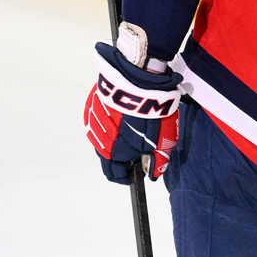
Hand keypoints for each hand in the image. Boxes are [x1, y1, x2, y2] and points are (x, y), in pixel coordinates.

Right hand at [84, 39, 182, 183]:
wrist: (139, 80)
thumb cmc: (152, 113)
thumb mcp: (164, 141)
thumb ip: (158, 161)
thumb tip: (152, 174)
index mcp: (115, 152)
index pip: (114, 174)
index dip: (125, 176)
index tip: (133, 174)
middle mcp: (99, 140)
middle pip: (107, 156)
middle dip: (120, 157)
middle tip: (136, 149)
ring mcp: (94, 121)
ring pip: (101, 138)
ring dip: (113, 139)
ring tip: (129, 129)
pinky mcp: (92, 105)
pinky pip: (98, 120)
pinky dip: (108, 122)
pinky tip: (120, 116)